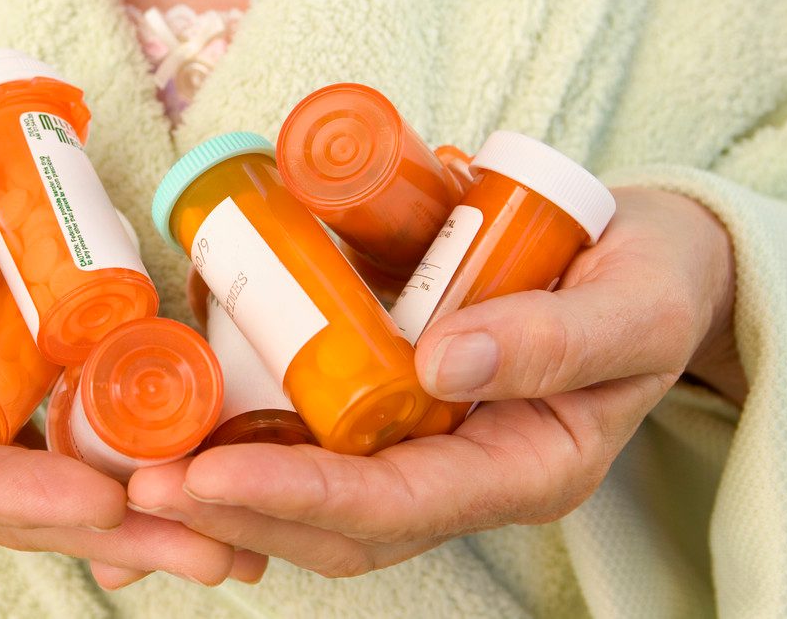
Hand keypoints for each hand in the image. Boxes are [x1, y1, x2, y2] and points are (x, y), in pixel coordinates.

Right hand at [0, 201, 255, 585]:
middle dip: (115, 529)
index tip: (99, 502)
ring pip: (54, 474)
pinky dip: (128, 443)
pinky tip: (204, 460)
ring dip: (145, 506)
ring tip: (240, 530)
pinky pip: (61, 424)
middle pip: (18, 502)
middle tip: (217, 548)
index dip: (13, 496)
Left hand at [127, 188, 740, 576]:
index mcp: (525, 470)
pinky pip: (311, 442)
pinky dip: (244, 441)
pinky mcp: (394, 407)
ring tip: (136, 476)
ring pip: (313, 498)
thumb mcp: (635, 305)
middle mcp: (463, 476)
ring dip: (224, 494)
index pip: (396, 507)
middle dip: (236, 511)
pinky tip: (181, 429)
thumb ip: (552, 340)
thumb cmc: (650, 280)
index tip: (209, 474)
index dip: (298, 496)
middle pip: (337, 526)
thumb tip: (440, 362)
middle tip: (141, 487)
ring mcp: (424, 447)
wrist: (644, 260)